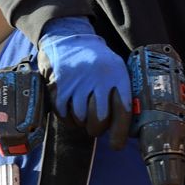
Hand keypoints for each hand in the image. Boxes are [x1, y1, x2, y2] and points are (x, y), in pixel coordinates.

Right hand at [38, 17, 131, 148]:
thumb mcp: (116, 69)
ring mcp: (77, 82)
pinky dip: (67, 118)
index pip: (123, 110)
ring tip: (82, 114)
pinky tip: (70, 111)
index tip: (116, 145)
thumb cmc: (97, 61)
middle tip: (95, 127)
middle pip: (99, 120)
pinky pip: (63, 114)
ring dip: (81, 123)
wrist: (68, 38)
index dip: (120, 132)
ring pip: (80, 119)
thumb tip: (125, 127)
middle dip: (97, 129)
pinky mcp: (58, 85)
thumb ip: (121, 93)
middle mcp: (98, 79)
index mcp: (118, 75)